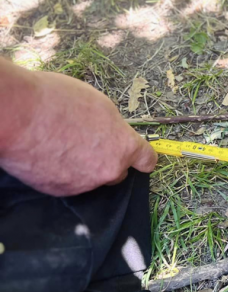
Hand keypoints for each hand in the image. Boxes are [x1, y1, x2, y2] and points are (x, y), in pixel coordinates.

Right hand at [0, 68, 156, 195]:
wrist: (17, 116)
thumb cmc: (56, 100)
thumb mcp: (99, 104)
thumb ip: (113, 126)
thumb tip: (113, 133)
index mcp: (124, 146)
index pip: (147, 160)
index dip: (144, 158)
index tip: (142, 160)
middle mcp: (108, 170)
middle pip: (118, 172)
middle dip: (110, 161)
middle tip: (89, 143)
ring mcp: (84, 184)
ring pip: (91, 178)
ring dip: (84, 167)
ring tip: (62, 145)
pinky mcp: (60, 191)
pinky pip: (69, 183)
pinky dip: (63, 173)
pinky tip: (49, 155)